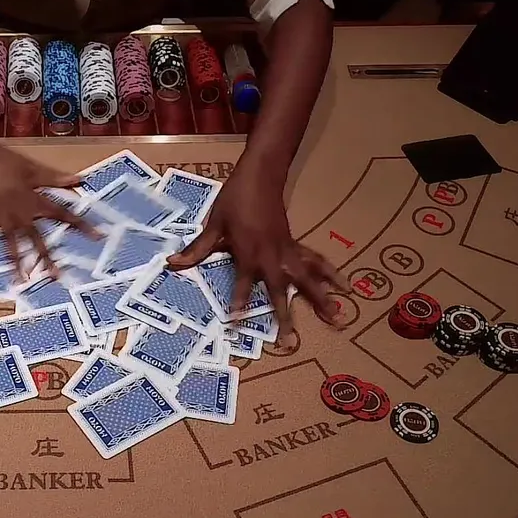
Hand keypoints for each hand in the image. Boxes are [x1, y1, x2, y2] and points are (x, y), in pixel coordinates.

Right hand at [0, 139, 95, 278]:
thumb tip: (80, 179)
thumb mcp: (30, 167)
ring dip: (16, 263)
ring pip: (11, 244)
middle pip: (36, 237)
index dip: (80, 224)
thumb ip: (54, 177)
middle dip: (47, 256)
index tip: (97, 236)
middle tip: (57, 275)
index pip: (62, 213)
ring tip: (21, 280)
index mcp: (33, 198)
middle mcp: (19, 212)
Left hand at [166, 170, 348, 341]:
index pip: (242, 284)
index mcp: (248, 252)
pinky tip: (345, 284)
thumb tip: (173, 263)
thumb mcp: (214, 224)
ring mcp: (287, 251)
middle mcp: (271, 256)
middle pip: (281, 290)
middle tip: (292, 341)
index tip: (236, 323)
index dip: (238, 302)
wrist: (261, 175)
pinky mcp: (295, 244)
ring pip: (307, 278)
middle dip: (286, 316)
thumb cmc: (235, 199)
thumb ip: (198, 249)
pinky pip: (315, 261)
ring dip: (322, 298)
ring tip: (338, 317)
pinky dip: (330, 273)